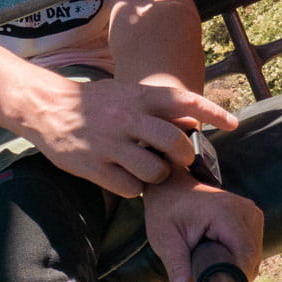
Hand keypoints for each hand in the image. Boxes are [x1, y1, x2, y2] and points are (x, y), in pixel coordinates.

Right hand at [21, 76, 240, 198]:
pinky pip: (130, 187)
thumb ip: (157, 106)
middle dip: (184, 156)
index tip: (234, 124)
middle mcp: (128, 119)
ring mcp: (111, 144)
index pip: (185, 100)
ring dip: (159, 175)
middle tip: (179, 160)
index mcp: (138, 97)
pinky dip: (134, 187)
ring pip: (154, 170)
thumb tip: (192, 118)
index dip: (213, 112)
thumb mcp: (126, 94)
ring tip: (149, 170)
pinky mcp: (95, 166)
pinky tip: (126, 178)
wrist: (47, 107)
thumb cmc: (94, 102)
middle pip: (174, 142)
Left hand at [145, 173, 263, 281]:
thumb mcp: (165, 239)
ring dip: (234, 265)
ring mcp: (252, 212)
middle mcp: (246, 210)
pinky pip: (252, 248)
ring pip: (254, 256)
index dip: (232, 278)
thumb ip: (176, 267)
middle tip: (203, 271)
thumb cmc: (166, 209)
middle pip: (252, 259)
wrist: (172, 186)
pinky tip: (218, 251)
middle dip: (230, 273)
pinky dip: (237, 257)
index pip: (246, 257)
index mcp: (227, 213)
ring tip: (209, 257)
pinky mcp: (253, 217)